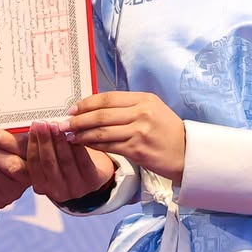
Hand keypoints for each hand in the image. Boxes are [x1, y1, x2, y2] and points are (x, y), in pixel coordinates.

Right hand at [24, 120, 115, 202]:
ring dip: (60, 140)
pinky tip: (74, 133)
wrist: (93, 175)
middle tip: (43, 123)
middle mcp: (57, 192)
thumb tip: (32, 128)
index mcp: (41, 187)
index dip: (33, 144)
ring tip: (57, 125)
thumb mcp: (50, 161)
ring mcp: (75, 189)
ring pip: (65, 161)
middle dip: (45, 140)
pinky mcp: (92, 182)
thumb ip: (40, 149)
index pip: (34, 164)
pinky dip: (77, 145)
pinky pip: (83, 161)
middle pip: (48, 162)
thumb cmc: (67, 163)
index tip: (34, 126)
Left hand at [67, 92, 186, 183]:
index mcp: (144, 99)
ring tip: (68, 136)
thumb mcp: (152, 111)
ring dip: (81, 133)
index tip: (72, 109)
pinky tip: (83, 145)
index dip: (86, 104)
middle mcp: (141, 112)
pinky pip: (109, 145)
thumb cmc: (167, 132)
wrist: (188, 154)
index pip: (108, 98)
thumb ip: (128, 107)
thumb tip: (97, 108)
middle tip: (63, 124)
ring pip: (102, 130)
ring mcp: (140, 131)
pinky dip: (92, 145)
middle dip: (78, 119)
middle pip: (101, 114)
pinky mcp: (138, 149)